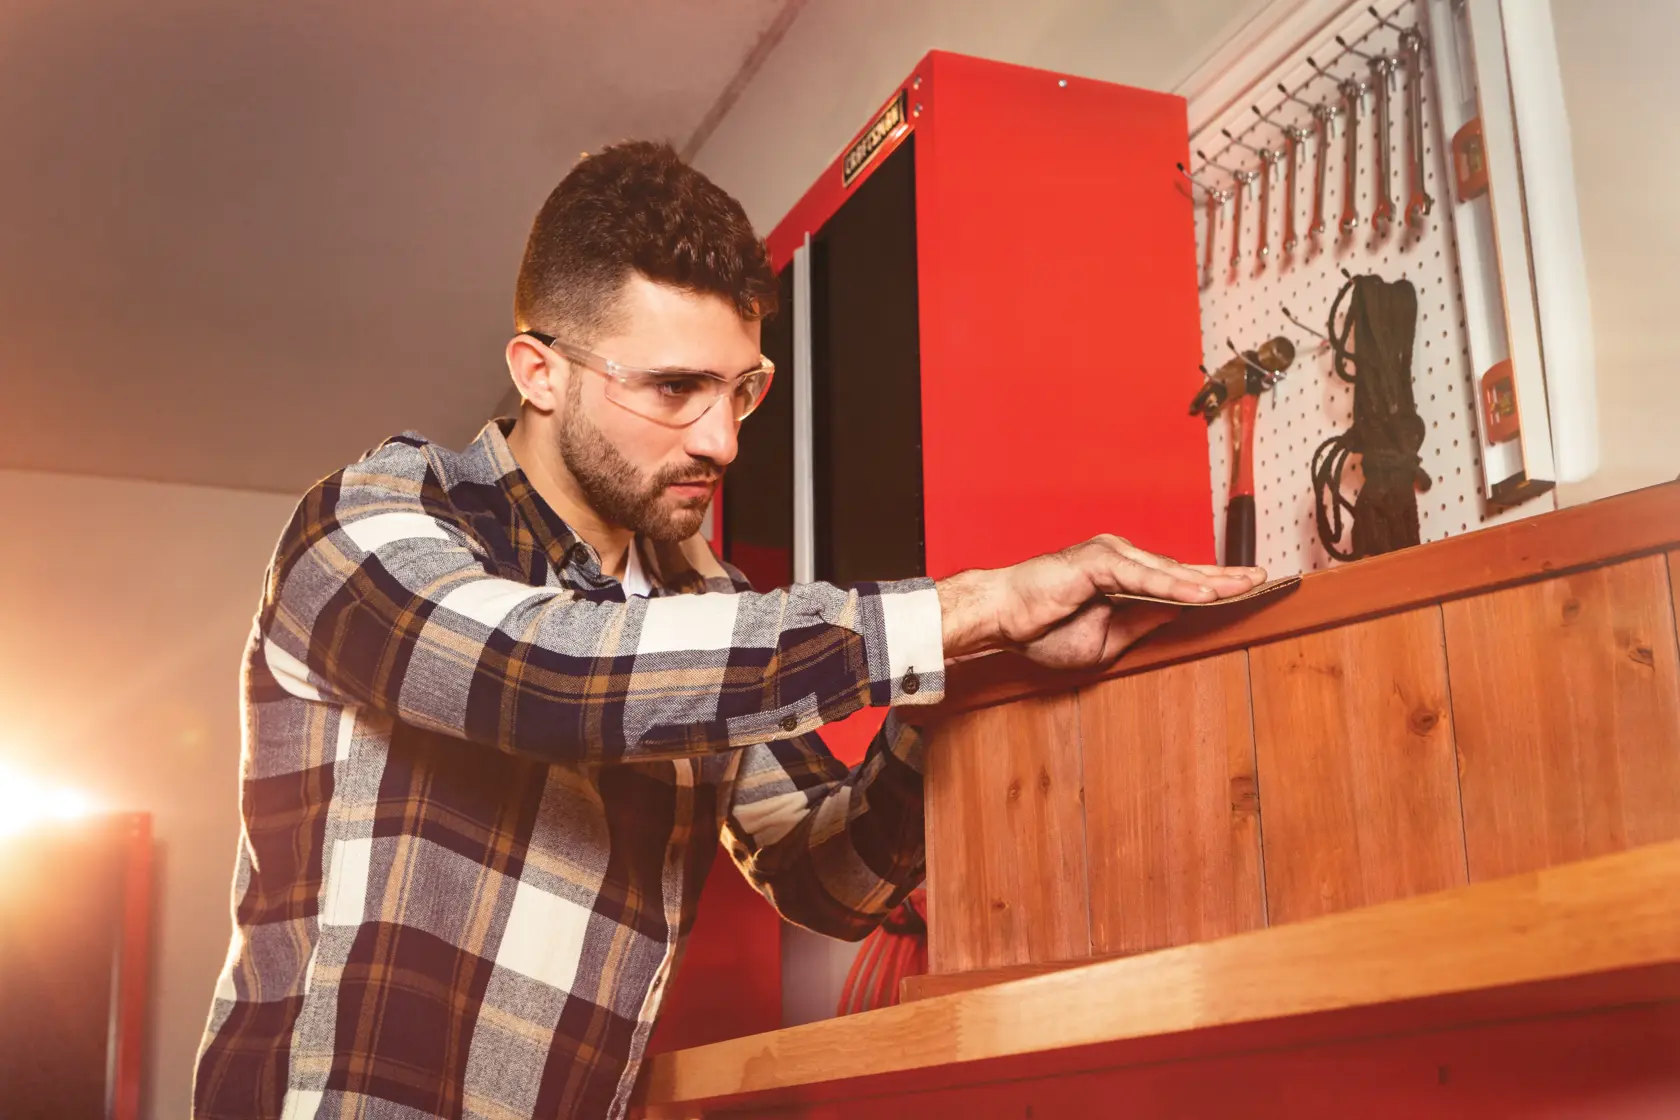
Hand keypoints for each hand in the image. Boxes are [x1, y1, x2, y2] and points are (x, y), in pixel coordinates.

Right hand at [937, 535, 1264, 668]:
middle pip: (1183, 571)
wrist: (1000, 619)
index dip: (1214, 587)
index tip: (1251, 590)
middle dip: (1225, 578)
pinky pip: (1144, 577)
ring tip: (1246, 587)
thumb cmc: (1041, 629)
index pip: (1178, 582)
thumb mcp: (1105, 640)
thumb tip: (1179, 613)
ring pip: (1170, 571)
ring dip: (1209, 581)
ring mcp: (1111, 554)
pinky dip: (1175, 585)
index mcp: (1123, 576)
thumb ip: (1142, 623)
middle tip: (1265, 580)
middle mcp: (1121, 557)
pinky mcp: (1098, 560)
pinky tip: (1203, 593)